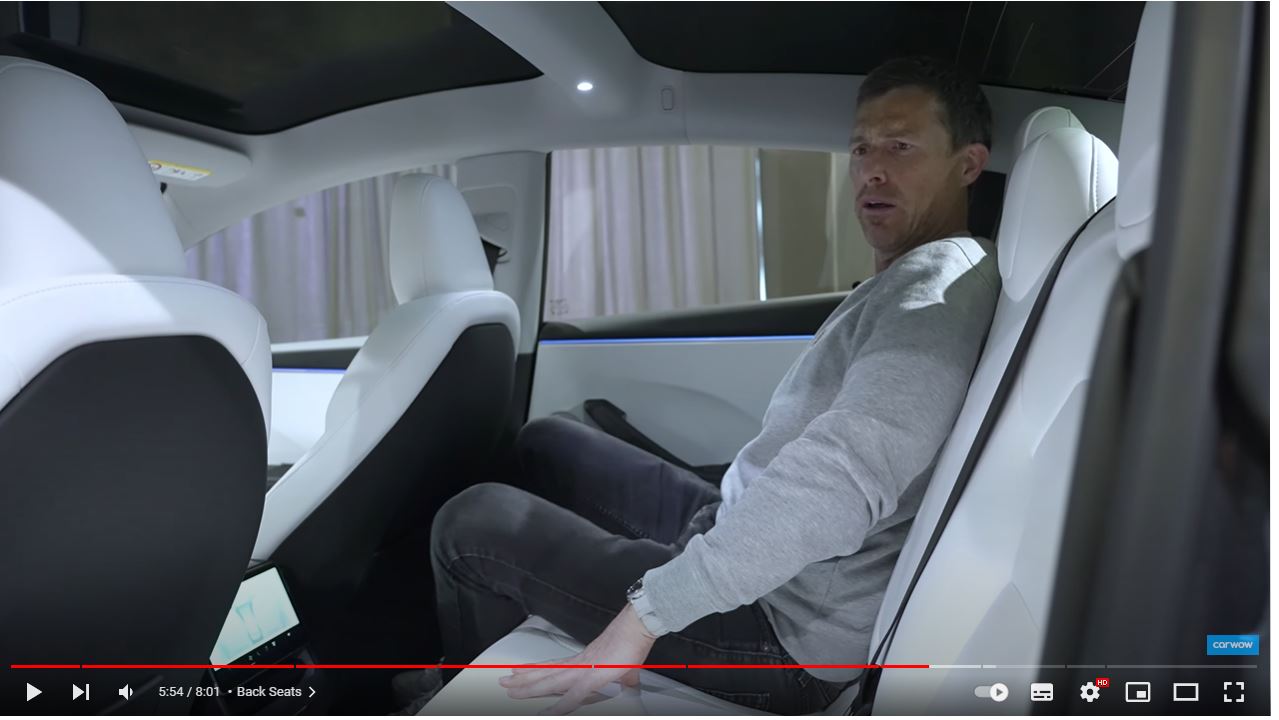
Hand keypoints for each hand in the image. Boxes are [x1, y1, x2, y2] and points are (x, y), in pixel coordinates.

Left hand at [499, 604, 657, 713]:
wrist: (637, 626)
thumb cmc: (631, 642)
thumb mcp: (625, 668)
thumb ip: (624, 680)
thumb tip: (629, 686)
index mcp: (583, 660)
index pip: (552, 667)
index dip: (534, 670)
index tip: (519, 672)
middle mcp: (578, 664)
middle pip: (544, 673)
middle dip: (522, 679)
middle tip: (503, 681)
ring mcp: (583, 670)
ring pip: (549, 682)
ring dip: (529, 687)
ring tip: (511, 691)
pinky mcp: (593, 677)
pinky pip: (572, 696)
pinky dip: (559, 707)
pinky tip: (547, 714)